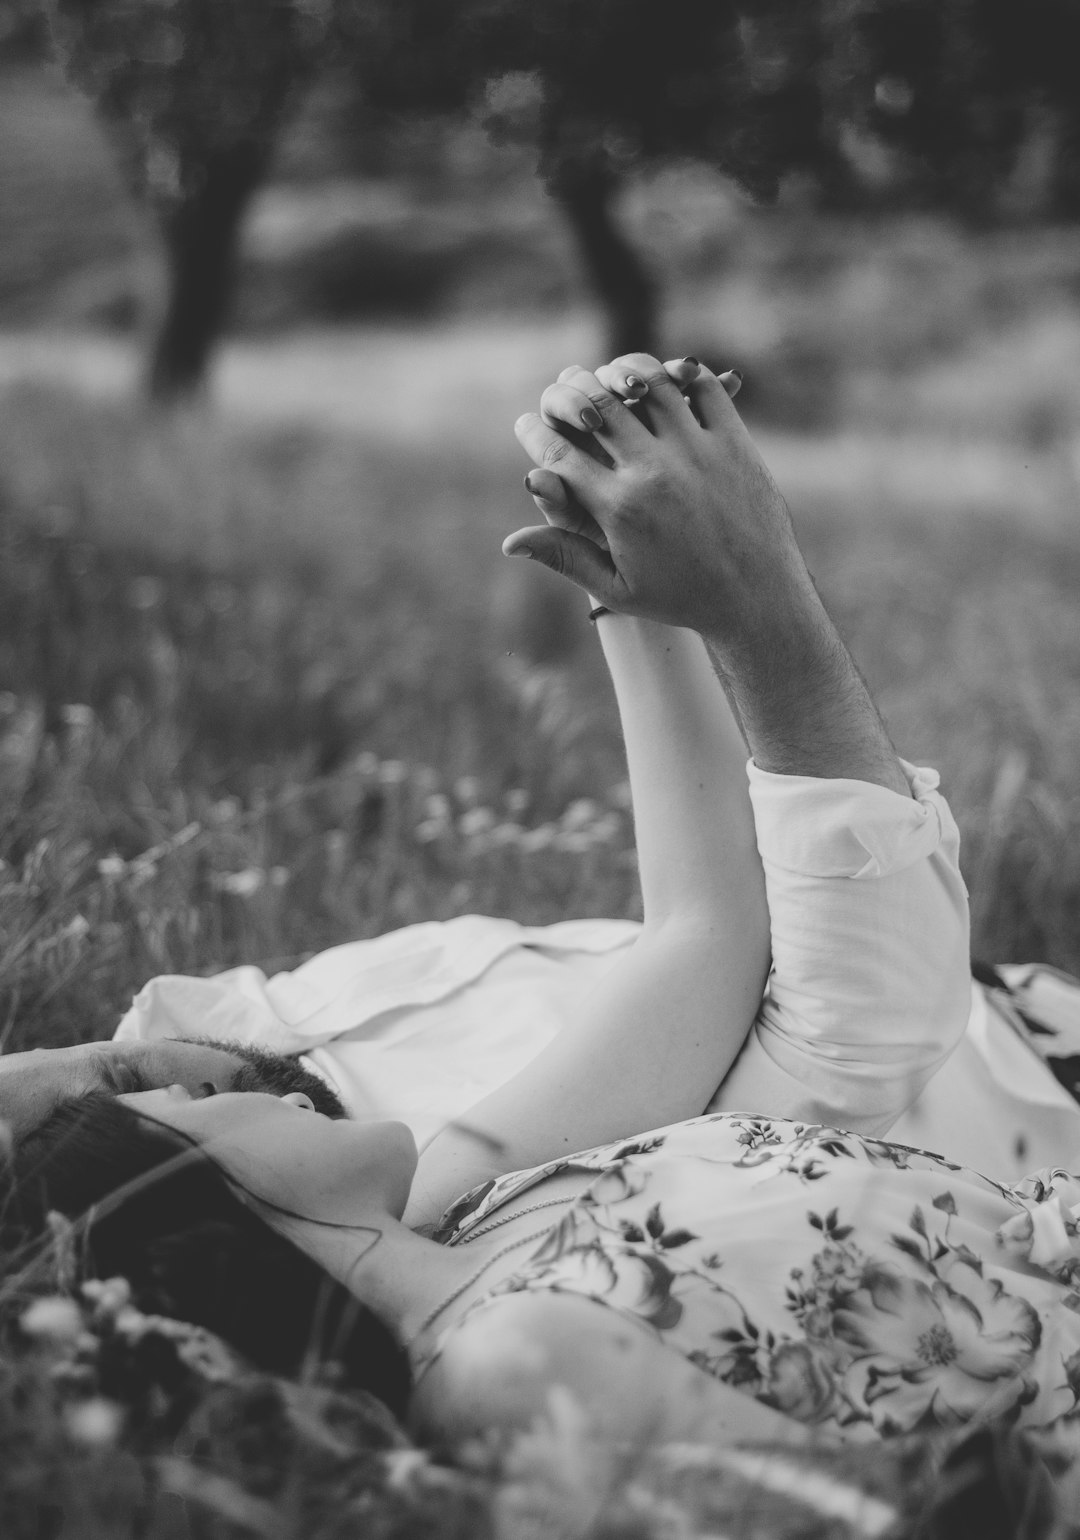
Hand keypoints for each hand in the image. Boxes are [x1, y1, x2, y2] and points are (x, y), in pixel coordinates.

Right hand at [507, 353, 812, 640]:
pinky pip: (703, 388)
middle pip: (595, 407)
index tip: (524, 424)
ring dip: (620, 372)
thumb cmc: (681, 597)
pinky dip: (680, 374)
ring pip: (647, 384)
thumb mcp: (616, 587)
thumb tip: (509, 543)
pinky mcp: (734, 443)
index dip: (533, 432)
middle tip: (560, 390)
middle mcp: (654, 472)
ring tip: (608, 378)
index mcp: (619, 509)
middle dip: (566, 392)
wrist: (758, 599)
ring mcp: (697, 451)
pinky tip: (663, 378)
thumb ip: (563, 557)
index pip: (558, 452)